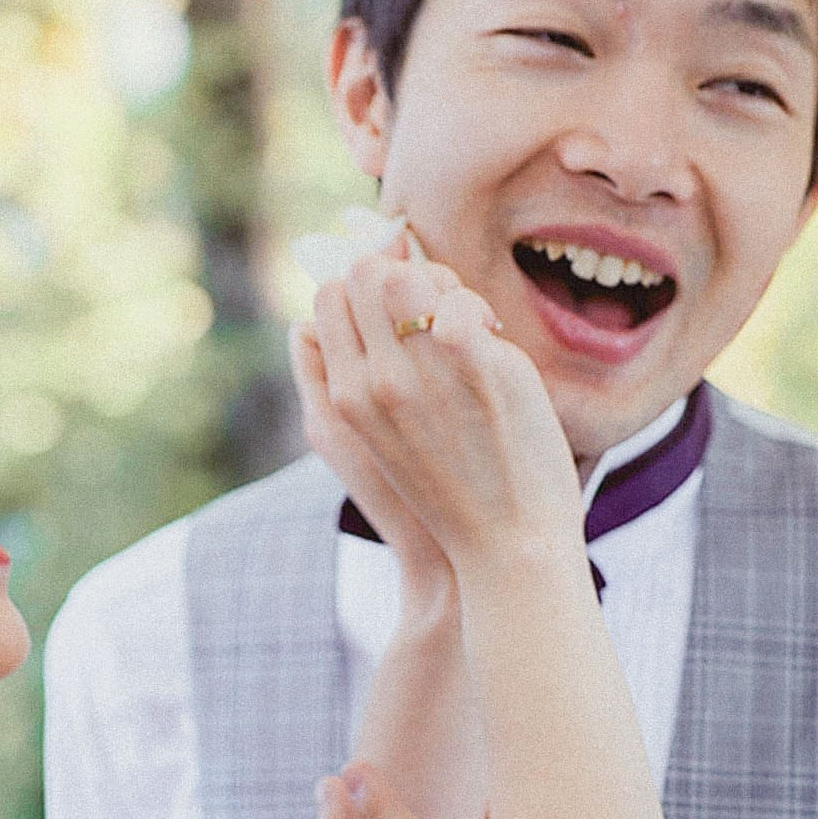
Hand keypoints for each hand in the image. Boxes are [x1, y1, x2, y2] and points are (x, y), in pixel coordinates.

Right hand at [298, 239, 581, 574]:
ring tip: (468, 322)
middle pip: (364, 271)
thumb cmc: (446, 496)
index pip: (330, 296)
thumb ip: (335, 375)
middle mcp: (371, 379)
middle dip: (403, 273)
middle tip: (439, 312)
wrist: (505, 547)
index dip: (370, 290)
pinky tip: (494, 337)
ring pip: (407, 272)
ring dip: (440, 283)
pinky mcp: (472, 363)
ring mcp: (420, 370)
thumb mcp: (366, 443)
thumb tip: (313, 319)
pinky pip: (456, 297)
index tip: (406, 315)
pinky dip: (475, 306)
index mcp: (343, 396)